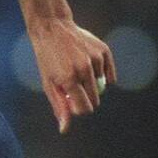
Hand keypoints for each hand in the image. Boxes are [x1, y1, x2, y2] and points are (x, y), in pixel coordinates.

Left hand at [28, 17, 116, 133]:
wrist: (52, 27)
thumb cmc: (47, 58)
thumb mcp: (49, 84)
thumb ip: (59, 107)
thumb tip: (65, 129)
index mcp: (69, 79)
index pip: (85, 108)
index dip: (79, 109)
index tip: (71, 102)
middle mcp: (84, 69)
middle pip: (95, 100)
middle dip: (85, 98)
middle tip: (72, 84)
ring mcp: (95, 59)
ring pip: (102, 86)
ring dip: (91, 83)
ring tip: (77, 68)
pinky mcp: (103, 50)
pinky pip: (109, 73)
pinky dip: (102, 74)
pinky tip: (90, 66)